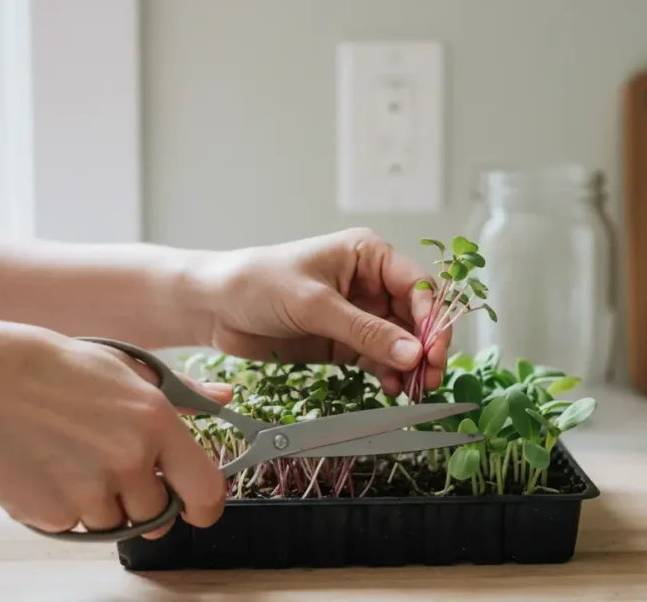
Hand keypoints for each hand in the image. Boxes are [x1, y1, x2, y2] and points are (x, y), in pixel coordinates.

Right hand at [0, 320, 232, 538]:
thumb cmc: (49, 368)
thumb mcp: (126, 368)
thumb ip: (182, 393)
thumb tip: (223, 397)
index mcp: (155, 421)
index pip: (204, 490)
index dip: (204, 506)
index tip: (196, 507)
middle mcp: (128, 459)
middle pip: (157, 515)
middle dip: (142, 501)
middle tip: (113, 468)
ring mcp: (89, 491)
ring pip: (114, 524)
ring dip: (102, 505)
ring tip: (75, 460)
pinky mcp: (52, 513)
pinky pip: (75, 527)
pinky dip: (66, 508)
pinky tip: (49, 469)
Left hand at [188, 227, 450, 396]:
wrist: (214, 306)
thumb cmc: (258, 284)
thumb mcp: (314, 305)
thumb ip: (365, 331)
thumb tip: (411, 353)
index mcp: (368, 255)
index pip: (417, 286)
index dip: (432, 319)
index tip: (433, 351)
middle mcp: (370, 283)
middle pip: (415, 317)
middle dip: (426, 348)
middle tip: (430, 378)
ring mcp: (359, 314)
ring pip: (401, 342)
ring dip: (410, 366)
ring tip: (414, 391)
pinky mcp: (345, 342)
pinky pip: (378, 359)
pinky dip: (389, 375)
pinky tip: (392, 390)